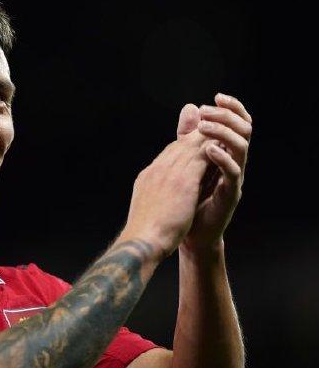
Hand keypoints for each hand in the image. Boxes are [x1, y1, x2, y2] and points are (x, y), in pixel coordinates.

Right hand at [123, 129, 213, 258]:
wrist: (142, 241)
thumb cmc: (144, 233)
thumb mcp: (147, 208)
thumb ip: (155, 196)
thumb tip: (159, 197)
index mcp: (147, 177)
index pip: (167, 155)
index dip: (182, 146)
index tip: (194, 142)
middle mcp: (157, 170)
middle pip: (178, 146)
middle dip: (194, 135)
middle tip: (211, 127)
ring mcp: (168, 173)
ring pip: (191, 148)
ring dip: (206, 139)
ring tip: (221, 133)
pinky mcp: (183, 181)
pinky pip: (201, 158)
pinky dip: (213, 151)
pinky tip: (225, 147)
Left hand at [176, 93, 252, 249]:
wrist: (187, 233)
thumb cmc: (186, 198)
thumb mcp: (184, 161)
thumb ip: (188, 136)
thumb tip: (190, 107)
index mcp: (224, 152)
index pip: (237, 124)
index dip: (232, 108)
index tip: (216, 97)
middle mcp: (233, 163)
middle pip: (244, 131)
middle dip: (227, 116)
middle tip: (208, 111)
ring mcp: (233, 178)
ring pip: (241, 148)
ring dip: (224, 133)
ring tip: (205, 127)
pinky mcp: (230, 194)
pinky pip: (232, 173)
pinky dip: (222, 158)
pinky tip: (208, 150)